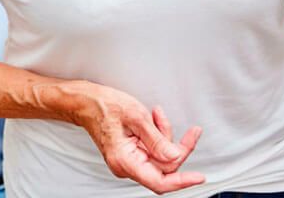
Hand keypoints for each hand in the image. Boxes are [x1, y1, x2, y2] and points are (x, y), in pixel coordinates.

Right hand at [75, 83, 204, 194]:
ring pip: (161, 157)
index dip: (181, 181)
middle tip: (191, 132)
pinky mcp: (132, 153)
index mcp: (124, 161)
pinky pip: (153, 150)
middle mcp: (126, 165)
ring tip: (157, 116)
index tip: (198, 177)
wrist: (85, 101)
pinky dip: (158, 135)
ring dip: (165, 136)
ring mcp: (129, 160)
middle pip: (164, 167)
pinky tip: (154, 120)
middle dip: (176, 146)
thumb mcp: (135, 116)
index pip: (159, 181)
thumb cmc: (102, 105)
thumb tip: (175, 157)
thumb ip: (157, 139)